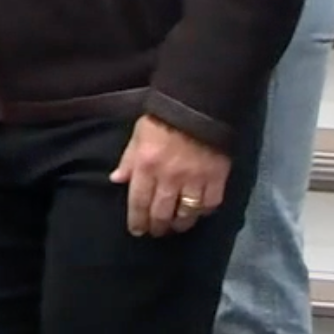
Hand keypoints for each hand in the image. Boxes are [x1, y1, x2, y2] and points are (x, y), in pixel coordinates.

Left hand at [109, 115, 232, 236]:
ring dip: (180, 224)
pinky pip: (210, 204)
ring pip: (186, 213)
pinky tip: (199, 211)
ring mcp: (194, 179)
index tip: (138, 230)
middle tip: (157, 231)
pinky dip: (204, 211)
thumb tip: (117, 180)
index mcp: (146, 166)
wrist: (197, 102)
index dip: (137, 221)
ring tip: (177, 225)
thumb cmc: (162, 117)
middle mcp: (169, 177)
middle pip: (162, 213)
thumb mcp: (138, 134)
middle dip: (158, 227)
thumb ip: (128, 159)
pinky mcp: (216, 177)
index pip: (138, 203)